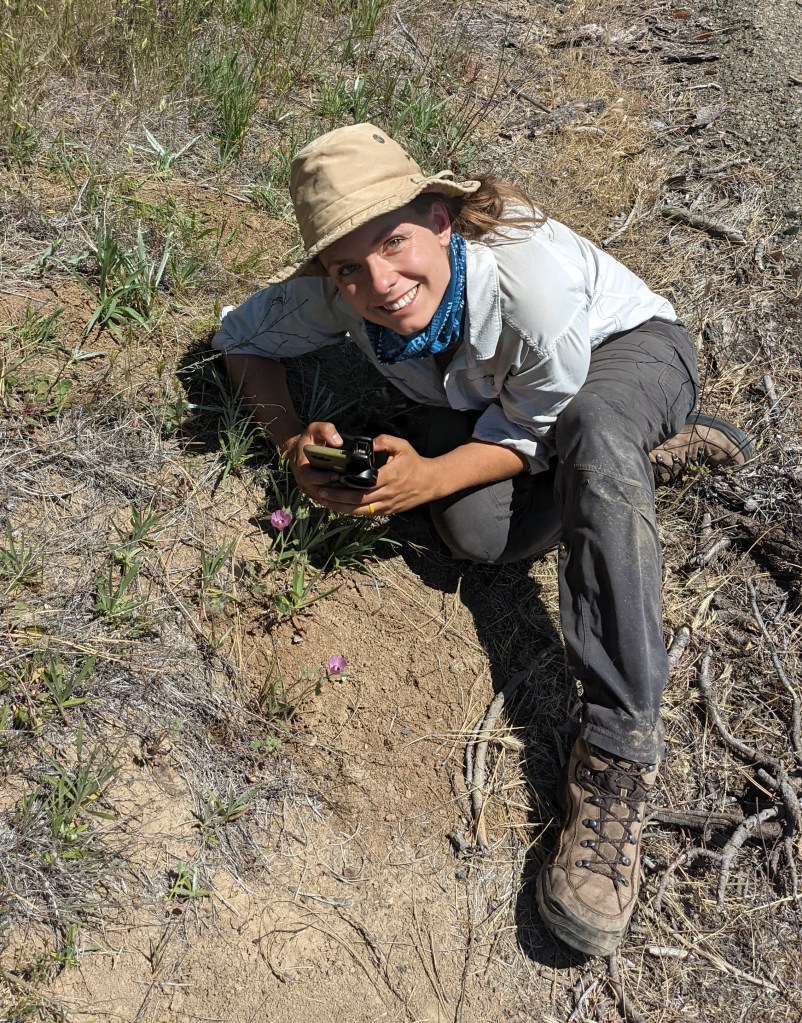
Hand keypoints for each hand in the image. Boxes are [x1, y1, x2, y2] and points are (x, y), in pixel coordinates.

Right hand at [283, 421, 346, 501]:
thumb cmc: (308, 440)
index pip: (310, 478)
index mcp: (301, 468)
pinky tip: (351, 491)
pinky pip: (329, 499)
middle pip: (321, 490)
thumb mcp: (314, 429)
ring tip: (353, 487)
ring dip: (339, 494)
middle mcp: (305, 482)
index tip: (337, 474)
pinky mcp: (317, 493)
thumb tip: (338, 442)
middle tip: (350, 481)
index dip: (324, 478)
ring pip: (326, 497)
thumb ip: (325, 430)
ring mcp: (311, 489)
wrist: (299, 450)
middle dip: (336, 488)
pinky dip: (339, 496)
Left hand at [317, 434, 438, 516]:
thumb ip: (383, 441)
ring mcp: (388, 504)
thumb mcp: (401, 446)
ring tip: (325, 502)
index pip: (364, 483)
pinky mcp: (388, 511)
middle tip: (321, 493)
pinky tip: (339, 507)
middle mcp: (388, 493)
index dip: (347, 484)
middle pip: (358, 499)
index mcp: (390, 476)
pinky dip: (352, 511)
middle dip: (337, 498)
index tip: (332, 480)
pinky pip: (367, 514)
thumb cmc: (414, 462)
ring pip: (360, 510)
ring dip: (341, 508)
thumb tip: (365, 443)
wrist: (431, 482)